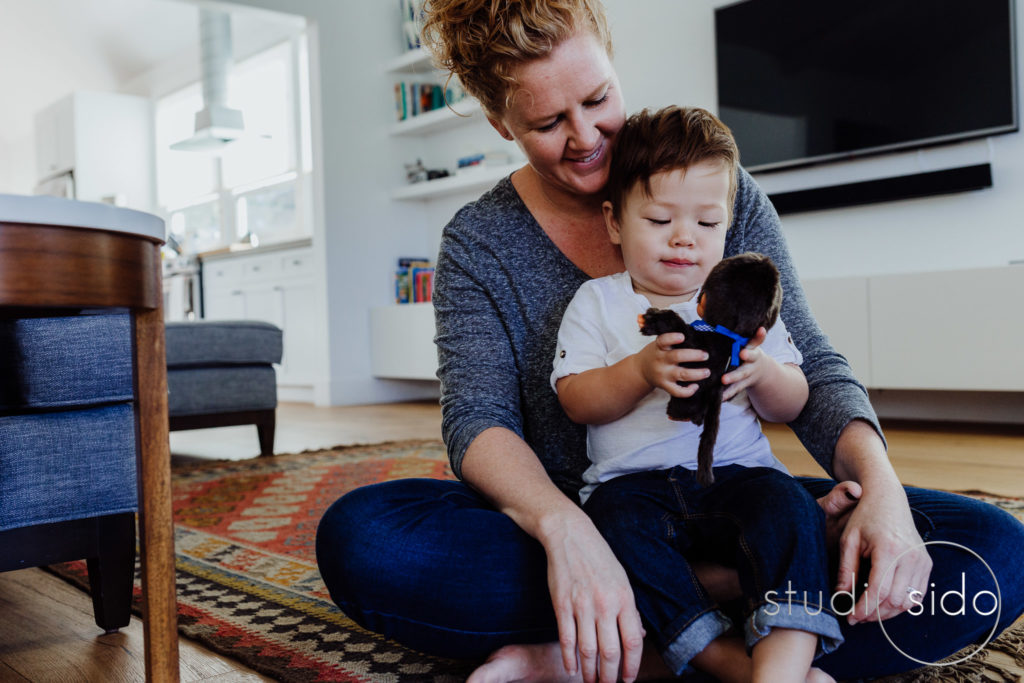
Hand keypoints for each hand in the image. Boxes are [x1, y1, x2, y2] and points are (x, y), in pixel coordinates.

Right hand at [542, 512, 645, 682]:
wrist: (570, 535)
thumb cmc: (599, 558)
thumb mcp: (622, 580)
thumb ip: (630, 610)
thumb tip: (640, 636)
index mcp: (624, 598)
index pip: (633, 642)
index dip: (631, 666)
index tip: (628, 679)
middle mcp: (605, 604)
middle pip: (610, 651)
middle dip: (610, 676)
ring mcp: (582, 605)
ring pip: (588, 650)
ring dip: (590, 672)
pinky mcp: (561, 604)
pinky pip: (566, 638)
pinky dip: (569, 658)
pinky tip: (572, 669)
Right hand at [635, 333, 708, 398]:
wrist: (641, 371)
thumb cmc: (656, 354)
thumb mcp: (659, 344)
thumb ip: (672, 341)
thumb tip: (696, 335)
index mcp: (659, 347)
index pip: (663, 341)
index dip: (672, 338)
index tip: (682, 336)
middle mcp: (661, 360)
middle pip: (677, 356)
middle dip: (694, 355)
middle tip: (705, 355)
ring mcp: (663, 374)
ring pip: (682, 374)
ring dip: (697, 374)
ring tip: (707, 372)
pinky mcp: (665, 386)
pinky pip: (677, 391)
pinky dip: (688, 391)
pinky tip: (696, 386)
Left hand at [721, 327, 767, 400]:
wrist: (761, 372)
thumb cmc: (746, 351)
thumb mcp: (746, 341)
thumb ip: (736, 330)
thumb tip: (706, 308)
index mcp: (752, 348)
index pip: (756, 340)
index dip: (759, 335)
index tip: (760, 329)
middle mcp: (752, 361)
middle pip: (750, 358)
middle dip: (747, 356)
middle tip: (741, 354)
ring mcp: (748, 374)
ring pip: (741, 377)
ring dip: (733, 378)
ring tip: (724, 381)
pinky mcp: (742, 385)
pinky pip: (734, 390)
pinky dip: (727, 394)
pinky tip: (719, 397)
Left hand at [835, 480, 931, 623]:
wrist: (888, 499)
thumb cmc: (865, 518)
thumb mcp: (849, 540)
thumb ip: (846, 570)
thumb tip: (840, 597)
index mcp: (888, 549)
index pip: (878, 591)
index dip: (864, 608)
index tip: (850, 617)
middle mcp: (910, 556)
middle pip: (894, 600)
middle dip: (874, 614)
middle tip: (856, 617)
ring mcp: (922, 561)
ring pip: (908, 602)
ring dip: (888, 612)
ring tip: (868, 612)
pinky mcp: (926, 563)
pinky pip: (917, 594)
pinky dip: (901, 604)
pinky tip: (884, 603)